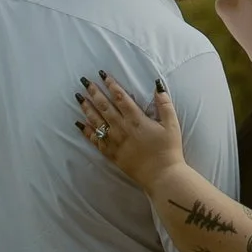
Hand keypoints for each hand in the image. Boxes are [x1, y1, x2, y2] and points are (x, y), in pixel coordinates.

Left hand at [77, 71, 186, 188]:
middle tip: (84, 81)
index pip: (120, 97)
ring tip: (79, 97)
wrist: (162, 176)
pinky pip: (95, 140)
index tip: (102, 74)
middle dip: (93, 92)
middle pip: (104, 106)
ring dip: (87, 108)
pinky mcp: (111, 154)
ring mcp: (115, 142)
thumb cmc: (169, 150)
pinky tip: (80, 124)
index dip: (111, 84)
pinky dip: (86, 131)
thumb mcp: (172, 124)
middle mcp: (122, 128)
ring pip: (96, 121)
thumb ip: (164, 103)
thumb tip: (157, 85)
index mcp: (136, 119)